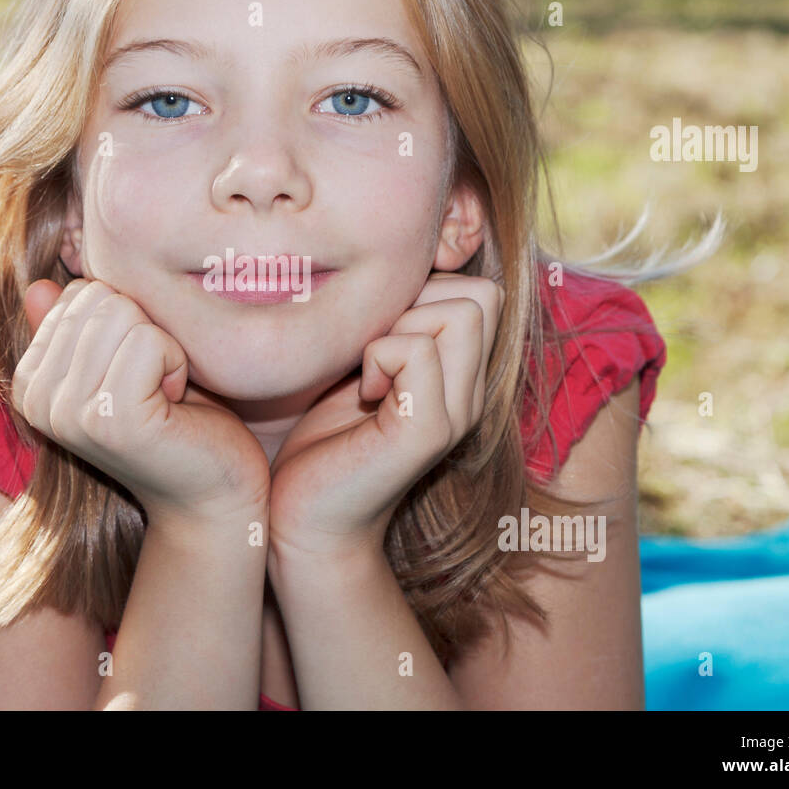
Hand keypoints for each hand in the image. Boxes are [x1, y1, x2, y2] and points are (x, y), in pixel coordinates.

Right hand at [13, 279, 269, 527]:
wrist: (211, 496)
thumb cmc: (177, 422)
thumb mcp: (122, 363)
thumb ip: (80, 327)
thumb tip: (41, 286)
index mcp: (31, 382)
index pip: (77, 293)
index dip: (126, 322)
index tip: (137, 374)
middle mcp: (38, 399)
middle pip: (99, 298)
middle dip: (145, 330)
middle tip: (155, 386)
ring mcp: (69, 412)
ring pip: (123, 313)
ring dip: (163, 347)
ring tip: (164, 395)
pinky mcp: (111, 420)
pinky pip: (149, 340)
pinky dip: (176, 362)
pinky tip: (175, 404)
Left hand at [268, 272, 503, 559]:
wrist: (306, 518)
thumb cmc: (323, 440)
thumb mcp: (365, 365)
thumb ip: (395, 325)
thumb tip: (400, 270)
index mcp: (462, 377)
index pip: (483, 290)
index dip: (427, 291)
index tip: (382, 335)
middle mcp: (471, 395)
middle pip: (482, 294)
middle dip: (418, 302)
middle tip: (376, 351)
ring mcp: (456, 415)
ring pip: (460, 312)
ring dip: (398, 328)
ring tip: (370, 375)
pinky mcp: (427, 431)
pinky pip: (415, 350)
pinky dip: (378, 358)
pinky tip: (363, 396)